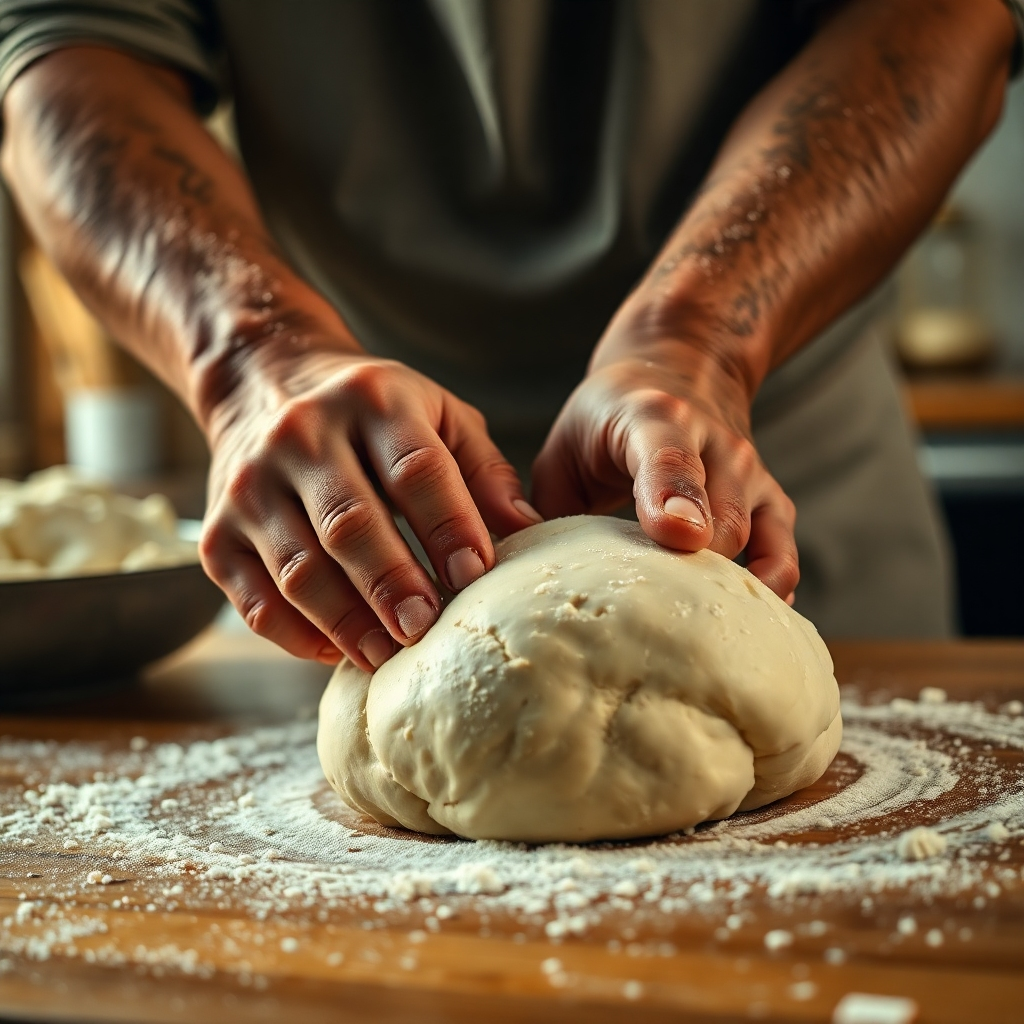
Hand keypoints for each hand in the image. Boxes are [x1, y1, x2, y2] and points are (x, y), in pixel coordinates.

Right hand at [199, 348, 541, 669]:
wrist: (264, 381)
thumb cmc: (374, 414)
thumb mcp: (438, 414)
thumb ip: (484, 472)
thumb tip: (527, 534)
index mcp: (373, 401)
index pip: (415, 469)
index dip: (448, 526)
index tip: (476, 576)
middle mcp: (302, 436)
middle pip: (350, 524)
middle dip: (392, 584)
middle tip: (426, 629)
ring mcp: (250, 485)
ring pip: (299, 569)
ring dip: (346, 621)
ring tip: (387, 655)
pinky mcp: (217, 533)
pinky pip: (255, 600)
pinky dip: (297, 635)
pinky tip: (337, 650)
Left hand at [531, 305, 797, 600]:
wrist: (681, 370)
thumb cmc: (605, 425)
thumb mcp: (563, 448)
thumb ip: (545, 508)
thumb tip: (522, 582)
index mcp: (653, 418)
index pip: (668, 457)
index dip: (672, 496)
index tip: (676, 537)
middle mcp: (714, 441)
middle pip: (717, 517)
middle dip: (691, 571)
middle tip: (654, 623)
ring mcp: (749, 469)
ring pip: (753, 536)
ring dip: (724, 586)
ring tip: (691, 632)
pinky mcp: (770, 496)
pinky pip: (783, 548)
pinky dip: (770, 584)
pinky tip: (744, 614)